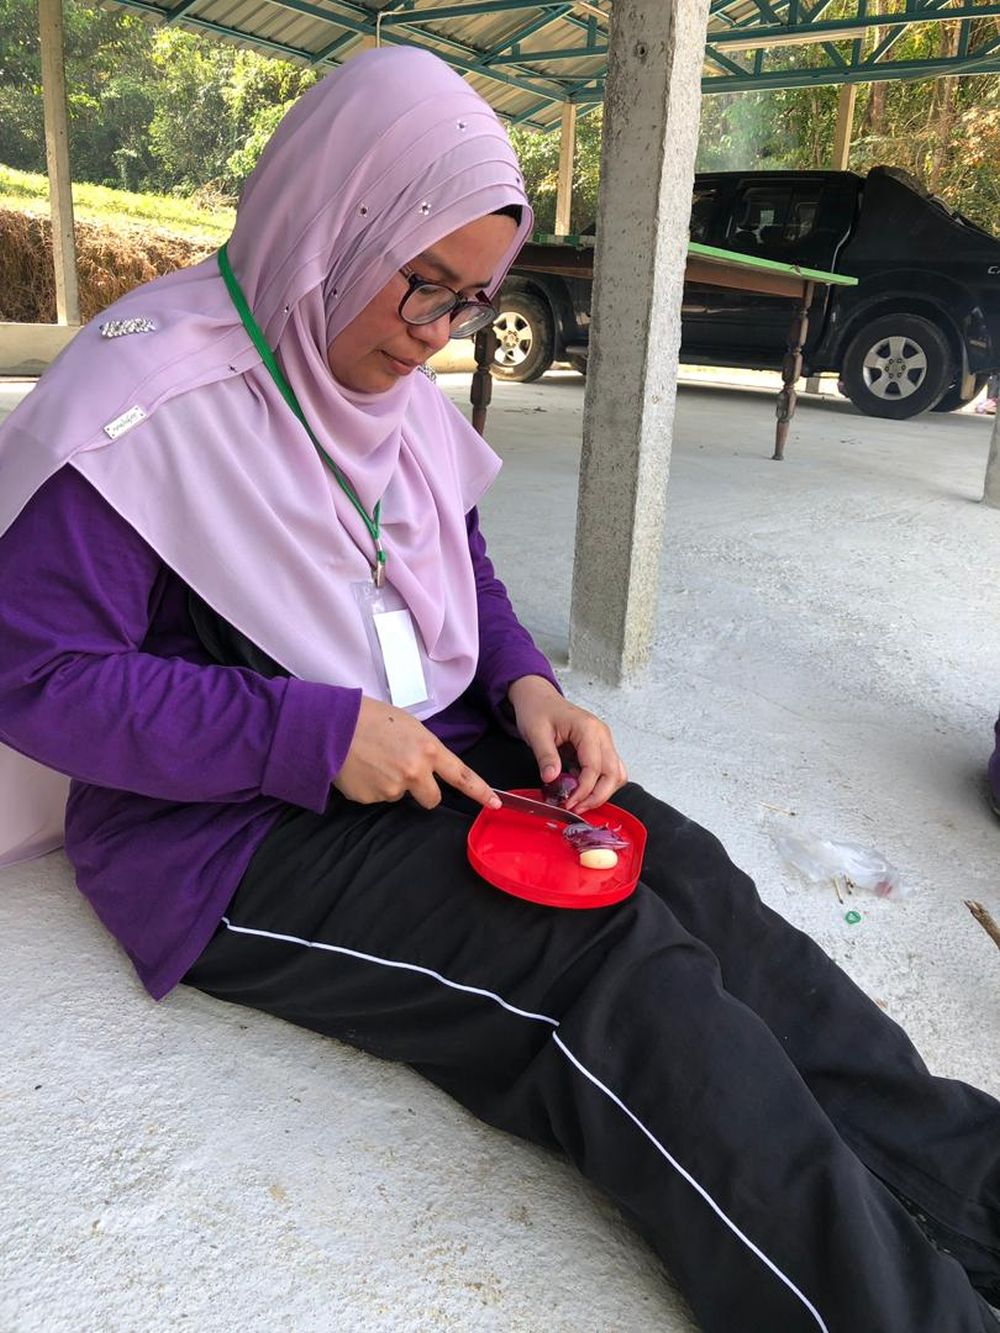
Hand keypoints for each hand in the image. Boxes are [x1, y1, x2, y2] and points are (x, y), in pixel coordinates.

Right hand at [334, 696, 500, 810]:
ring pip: (400, 795)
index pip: (461, 776)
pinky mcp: (371, 798)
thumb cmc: (370, 717)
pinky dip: (371, 786)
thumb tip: (427, 765)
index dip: (480, 791)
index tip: (494, 803)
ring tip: (373, 760)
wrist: (331, 725)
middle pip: (432, 799)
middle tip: (404, 772)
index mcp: (428, 750)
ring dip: (391, 784)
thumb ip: (424, 748)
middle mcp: (415, 772)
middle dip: (423, 791)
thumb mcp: (408, 725)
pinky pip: (377, 797)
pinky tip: (360, 768)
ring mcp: (392, 788)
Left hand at [506, 675, 626, 813]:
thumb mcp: (536, 732)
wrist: (538, 697)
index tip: (568, 802)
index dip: (583, 790)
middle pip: (614, 774)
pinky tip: (579, 789)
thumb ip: (546, 756)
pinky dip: (598, 784)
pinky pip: (608, 770)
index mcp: (588, 729)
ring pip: (616, 774)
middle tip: (576, 807)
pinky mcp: (599, 747)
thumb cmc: (537, 710)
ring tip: (579, 802)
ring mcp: (603, 741)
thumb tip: (553, 778)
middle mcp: (602, 735)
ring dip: (601, 792)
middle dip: (597, 796)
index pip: (595, 768)